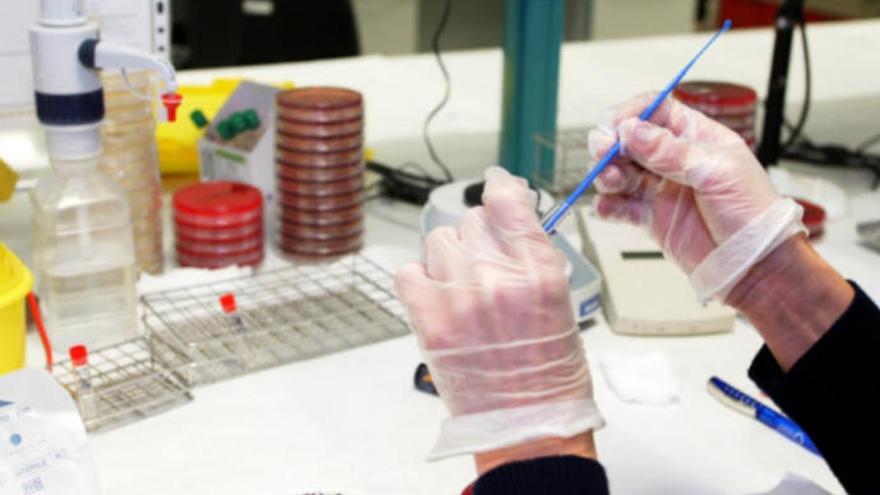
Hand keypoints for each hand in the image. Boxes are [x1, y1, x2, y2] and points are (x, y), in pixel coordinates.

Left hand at [395, 167, 601, 459]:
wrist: (526, 425)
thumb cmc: (549, 375)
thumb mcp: (561, 303)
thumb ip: (531, 258)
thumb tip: (508, 220)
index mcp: (539, 272)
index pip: (509, 203)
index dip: (499, 186)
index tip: (493, 183)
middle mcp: (497, 277)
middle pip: (472, 221)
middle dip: (478, 238)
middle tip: (485, 266)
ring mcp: (459, 296)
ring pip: (440, 241)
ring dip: (450, 257)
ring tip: (462, 289)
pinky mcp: (428, 319)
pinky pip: (409, 271)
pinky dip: (419, 278)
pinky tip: (436, 296)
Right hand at [588, 93, 805, 300]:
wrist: (754, 263)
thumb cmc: (752, 213)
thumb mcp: (717, 172)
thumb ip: (671, 151)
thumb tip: (633, 131)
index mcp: (697, 138)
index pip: (656, 111)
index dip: (632, 114)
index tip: (615, 126)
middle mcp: (675, 160)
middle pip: (630, 140)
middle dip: (611, 143)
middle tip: (603, 152)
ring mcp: (661, 189)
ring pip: (620, 171)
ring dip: (607, 173)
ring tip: (611, 183)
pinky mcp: (651, 218)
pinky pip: (620, 206)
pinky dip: (607, 205)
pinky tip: (607, 206)